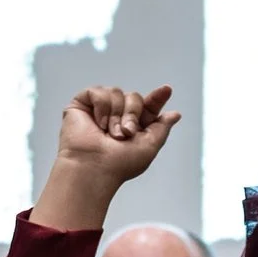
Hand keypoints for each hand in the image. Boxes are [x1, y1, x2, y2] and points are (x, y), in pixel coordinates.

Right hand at [55, 86, 179, 186]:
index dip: (157, 98)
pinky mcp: (82, 104)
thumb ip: (162, 128)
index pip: (148, 106)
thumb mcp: (149, 146)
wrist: (94, 167)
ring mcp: (99, 109)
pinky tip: (98, 124)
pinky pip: (98, 92)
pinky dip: (102, 108)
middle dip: (133, 114)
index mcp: (133, 125)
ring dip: (116, 115)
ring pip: (117, 92)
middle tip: (126, 133)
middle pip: (134, 97)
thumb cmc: (120, 164)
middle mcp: (116, 115)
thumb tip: (175, 114)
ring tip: (110, 134)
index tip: (167, 90)